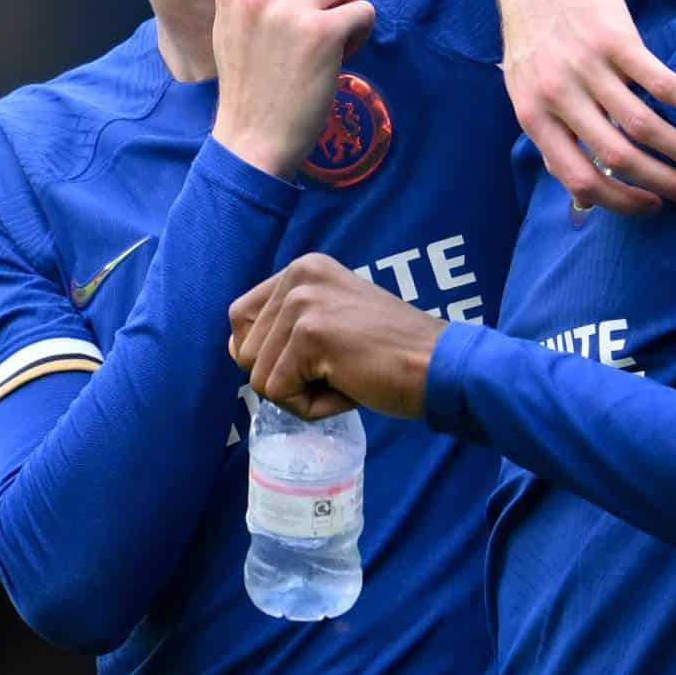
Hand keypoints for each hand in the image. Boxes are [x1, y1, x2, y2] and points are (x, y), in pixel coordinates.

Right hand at [212, 0, 376, 178]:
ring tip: (331, 37)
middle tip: (328, 7)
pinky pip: (364, 10)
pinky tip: (341, 56)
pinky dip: (362, 33)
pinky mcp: (322, 35)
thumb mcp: (236, 21)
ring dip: (351, 4)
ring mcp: (289, 11)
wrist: (252, 137)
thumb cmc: (252, 79)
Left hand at [229, 254, 443, 419]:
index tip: (317, 355)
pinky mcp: (310, 334)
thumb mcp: (332, 319)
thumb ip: (286, 326)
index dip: (269, 354)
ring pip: (260, 378)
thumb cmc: (389, 353)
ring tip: (346, 375)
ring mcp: (303, 302)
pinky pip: (280, 394)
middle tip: (340, 366)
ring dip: (301, 393)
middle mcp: (298, 275)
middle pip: (246, 352)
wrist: (438, 365)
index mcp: (302, 268)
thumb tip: (237, 350)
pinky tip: (349, 386)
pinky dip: (312, 406)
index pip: (240, 319)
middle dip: (287, 377)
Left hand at [496, 0, 675, 214]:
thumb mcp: (526, 87)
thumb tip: (583, 195)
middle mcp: (558, 97)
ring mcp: (587, 68)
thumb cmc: (535, 33)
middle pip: (619, 158)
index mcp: (534, 116)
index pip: (579, 180)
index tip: (653, 207)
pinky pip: (662, 84)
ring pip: (644, 126)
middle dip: (664, 183)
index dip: (621, 202)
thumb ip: (552, 134)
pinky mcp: (616, 40)